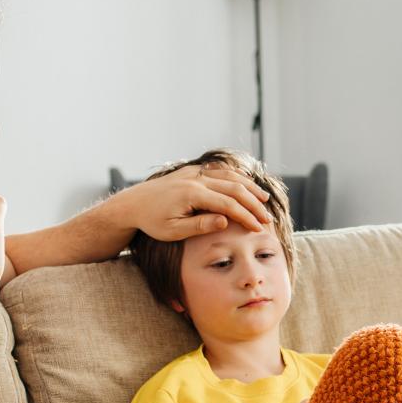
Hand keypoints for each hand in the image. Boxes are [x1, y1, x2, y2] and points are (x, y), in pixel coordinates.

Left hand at [114, 162, 270, 240]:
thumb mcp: (173, 231)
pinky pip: (220, 171)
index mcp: (192, 194)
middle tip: (268, 219)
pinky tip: (246, 186)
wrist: (133, 204)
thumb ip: (200, 226)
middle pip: (234, 189)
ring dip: (249, 188)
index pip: (228, 205)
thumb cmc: (152, 222)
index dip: (246, 216)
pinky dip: (236, 177)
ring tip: (264, 200)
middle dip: (254, 204)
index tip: (259, 229)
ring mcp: (194, 172)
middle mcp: (195, 179)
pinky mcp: (192, 171)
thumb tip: (226, 220)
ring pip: (230, 176)